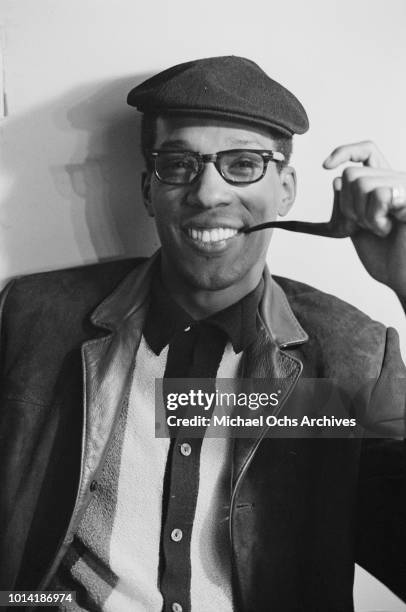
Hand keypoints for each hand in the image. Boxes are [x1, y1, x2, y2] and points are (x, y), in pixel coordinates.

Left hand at [323, 141, 405, 299]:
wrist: (403, 277)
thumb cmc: (384, 256)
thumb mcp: (354, 228)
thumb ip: (344, 205)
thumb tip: (335, 179)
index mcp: (383, 184)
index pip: (366, 150)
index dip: (345, 152)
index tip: (325, 166)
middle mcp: (396, 180)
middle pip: (351, 174)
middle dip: (347, 207)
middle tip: (366, 227)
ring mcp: (404, 187)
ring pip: (361, 183)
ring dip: (362, 215)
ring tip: (380, 229)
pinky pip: (378, 194)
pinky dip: (376, 218)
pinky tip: (390, 228)